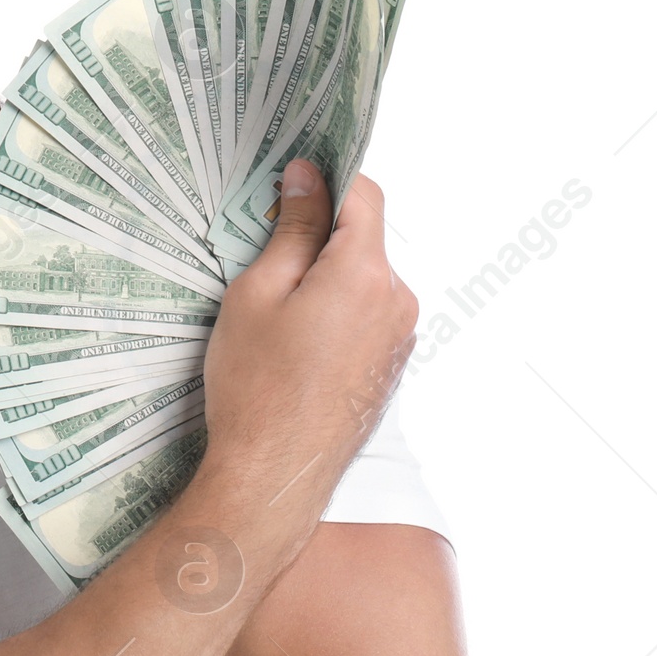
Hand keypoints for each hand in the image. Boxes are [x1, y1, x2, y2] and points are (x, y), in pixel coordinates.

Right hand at [201, 162, 416, 504]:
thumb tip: (307, 179)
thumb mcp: (257, 294)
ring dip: (327, 279)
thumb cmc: (256, 387)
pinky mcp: (391, 367)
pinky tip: (295, 346)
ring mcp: (400, 338)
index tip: (288, 184)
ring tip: (275, 316)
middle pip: (364, 239)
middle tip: (263, 259)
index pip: (364, 195)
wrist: (274, 476)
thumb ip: (291, 230)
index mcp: (366, 274)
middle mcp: (397, 301)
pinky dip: (336, 313)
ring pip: (364, 279)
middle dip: (320, 237)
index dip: (326, 179)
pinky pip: (367, 317)